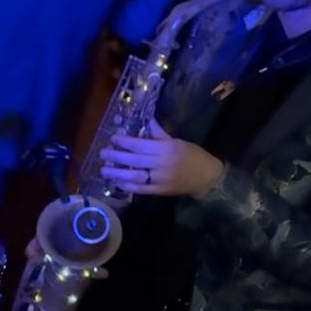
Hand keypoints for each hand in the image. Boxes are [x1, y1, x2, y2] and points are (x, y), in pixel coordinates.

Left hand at [99, 118, 222, 197]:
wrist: (207, 177)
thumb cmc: (193, 156)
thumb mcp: (178, 141)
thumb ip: (160, 133)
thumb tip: (147, 120)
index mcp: (166, 149)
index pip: (141, 145)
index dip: (125, 142)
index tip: (113, 138)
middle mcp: (162, 164)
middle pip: (135, 160)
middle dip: (117, 157)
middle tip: (103, 154)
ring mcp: (161, 179)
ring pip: (136, 176)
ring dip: (118, 174)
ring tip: (104, 170)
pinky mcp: (160, 191)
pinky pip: (142, 189)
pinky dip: (128, 187)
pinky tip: (117, 183)